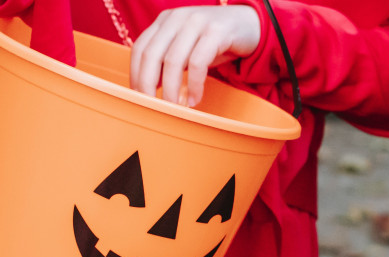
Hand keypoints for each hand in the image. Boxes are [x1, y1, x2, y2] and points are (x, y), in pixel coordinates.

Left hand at [130, 5, 260, 106]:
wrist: (252, 25)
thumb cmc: (217, 41)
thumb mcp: (189, 46)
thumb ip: (170, 60)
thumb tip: (150, 87)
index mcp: (166, 20)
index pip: (140, 47)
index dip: (136, 74)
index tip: (139, 96)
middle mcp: (178, 17)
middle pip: (152, 54)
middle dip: (148, 85)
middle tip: (152, 107)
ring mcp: (196, 22)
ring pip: (173, 60)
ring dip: (171, 89)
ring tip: (174, 107)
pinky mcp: (216, 32)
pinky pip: (198, 63)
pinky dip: (195, 85)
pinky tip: (195, 99)